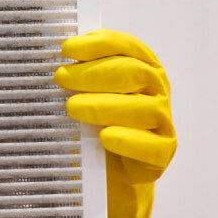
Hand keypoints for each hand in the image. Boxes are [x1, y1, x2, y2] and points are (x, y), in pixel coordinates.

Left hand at [53, 29, 175, 217]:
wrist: (111, 173)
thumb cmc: (96, 124)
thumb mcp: (86, 95)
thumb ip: (79, 75)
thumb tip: (54, 61)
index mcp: (142, 67)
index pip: (126, 46)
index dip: (98, 44)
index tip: (66, 49)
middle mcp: (157, 91)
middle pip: (133, 72)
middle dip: (94, 72)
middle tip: (61, 78)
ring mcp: (163, 122)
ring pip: (143, 108)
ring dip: (104, 105)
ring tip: (72, 107)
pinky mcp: (162, 153)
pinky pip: (150, 146)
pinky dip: (127, 139)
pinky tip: (104, 137)